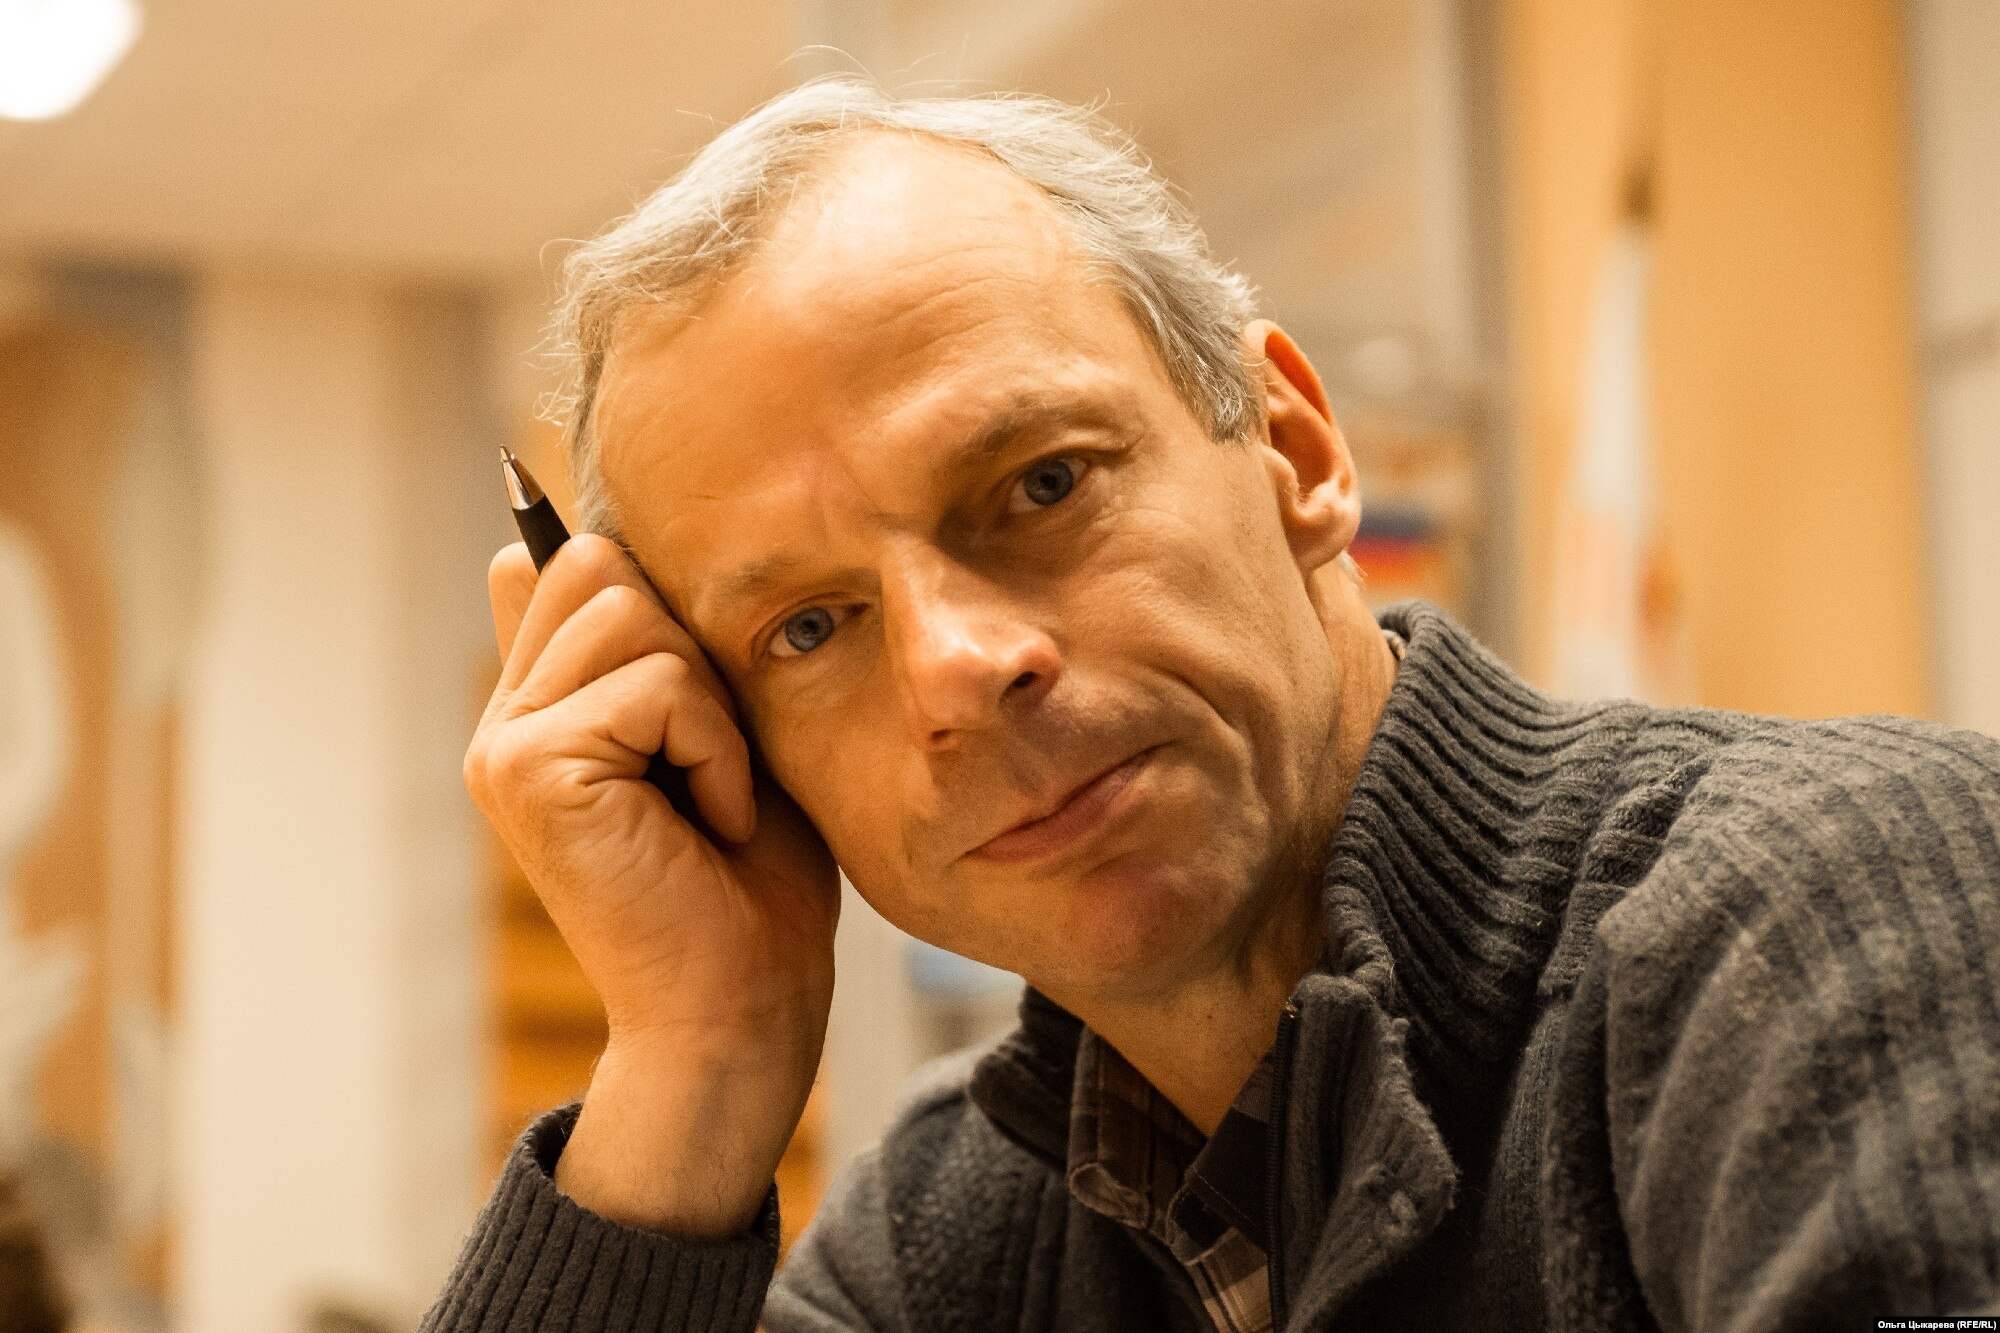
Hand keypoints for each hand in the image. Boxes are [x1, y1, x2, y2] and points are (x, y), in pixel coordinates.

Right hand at [465, 535, 839, 1234]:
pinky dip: (715, 749)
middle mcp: (506, 722)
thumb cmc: (748, 886)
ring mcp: (505, 744)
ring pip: (629, 613)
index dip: (652, 600)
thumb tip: (527, 548)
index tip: (694, 700)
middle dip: (688, 648)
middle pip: (598, 565)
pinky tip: (711, 823)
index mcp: (539, 709)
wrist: (740, 1010)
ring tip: (709, 796)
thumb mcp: (708, 739)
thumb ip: (640, 655)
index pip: (568, 562)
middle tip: (709, 761)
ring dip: (707, 704)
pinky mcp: (528, 769)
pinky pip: (658, 685)